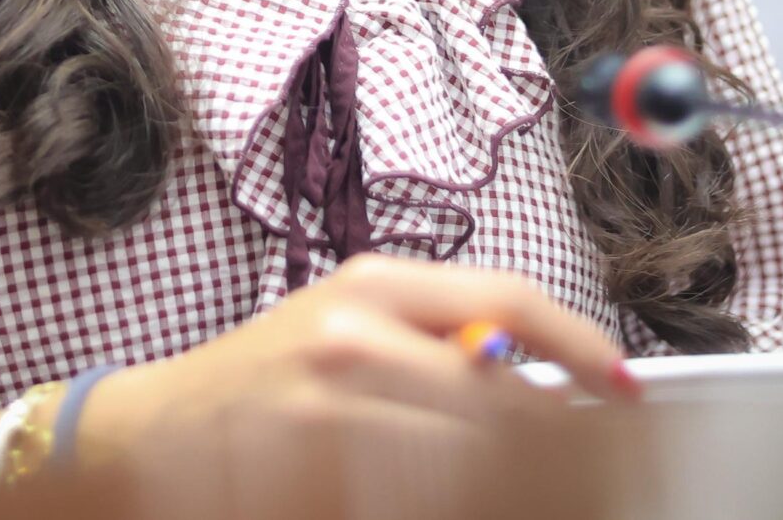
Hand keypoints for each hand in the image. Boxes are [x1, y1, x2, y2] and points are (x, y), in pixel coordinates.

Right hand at [74, 254, 637, 470]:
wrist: (158, 432)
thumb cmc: (269, 375)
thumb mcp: (350, 321)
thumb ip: (440, 333)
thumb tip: (552, 376)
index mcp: (371, 284)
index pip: (509, 301)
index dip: (581, 345)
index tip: (624, 387)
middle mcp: (354, 339)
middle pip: (505, 395)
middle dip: (567, 439)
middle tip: (608, 466)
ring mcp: (331, 417)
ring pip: (473, 462)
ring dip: (523, 483)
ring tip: (549, 491)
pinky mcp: (315, 482)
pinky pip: (421, 500)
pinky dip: (461, 498)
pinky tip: (475, 498)